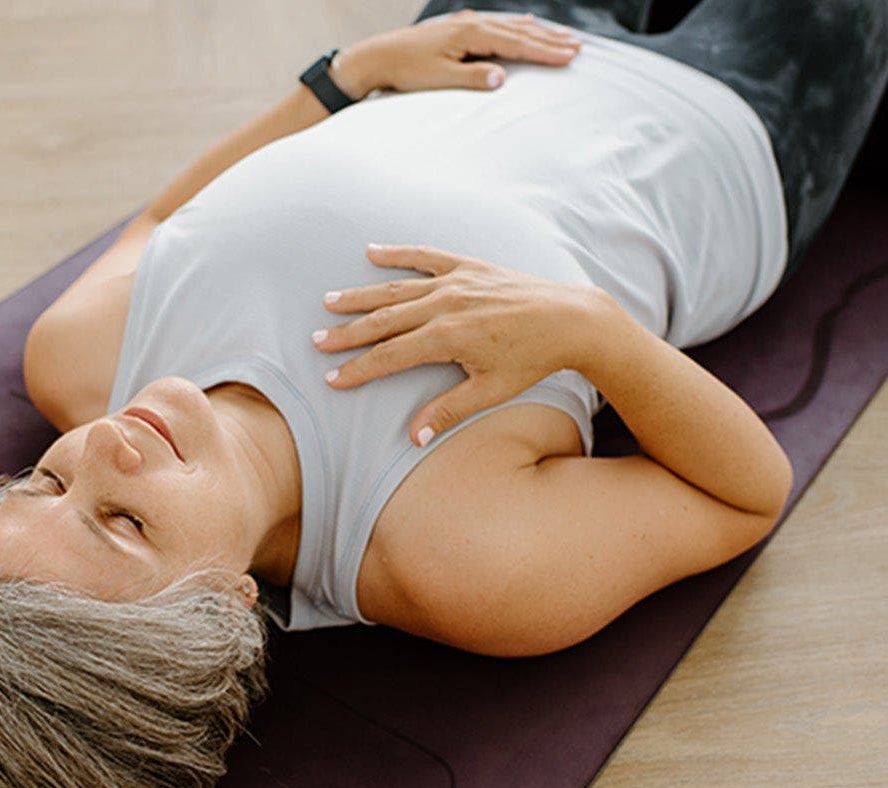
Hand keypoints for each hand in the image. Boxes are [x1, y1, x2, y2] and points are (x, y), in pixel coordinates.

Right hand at [313, 243, 612, 447]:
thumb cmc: (533, 360)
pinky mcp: (468, 266)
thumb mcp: (491, 390)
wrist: (570, 319)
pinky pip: (426, 256)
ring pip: (396, 288)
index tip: (333, 377)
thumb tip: (415, 435)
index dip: (359, 368)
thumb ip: (450, 410)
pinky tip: (371, 251)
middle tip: (317, 341)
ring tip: (330, 302)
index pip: (390, 355)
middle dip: (348, 333)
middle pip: (384, 320)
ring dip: (361, 296)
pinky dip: (398, 253)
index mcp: (448, 337)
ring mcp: (456, 281)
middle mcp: (446, 304)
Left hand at [334, 9, 580, 99]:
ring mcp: (463, 23)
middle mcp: (470, 23)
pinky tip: (524, 24)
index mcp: (470, 33)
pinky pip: (495, 24)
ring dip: (536, 32)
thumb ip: (472, 78)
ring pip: (509, 25)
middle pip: (518, 31)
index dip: (546, 51)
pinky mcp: (456, 27)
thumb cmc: (407, 72)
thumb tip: (501, 78)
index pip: (517, 43)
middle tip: (578, 46)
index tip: (571, 56)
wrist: (377, 57)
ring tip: (561, 36)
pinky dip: (514, 26)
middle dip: (549, 40)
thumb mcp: (440, 79)